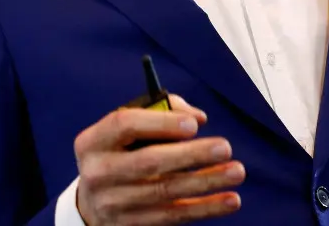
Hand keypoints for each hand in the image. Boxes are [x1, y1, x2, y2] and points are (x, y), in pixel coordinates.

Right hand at [75, 94, 244, 224]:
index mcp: (93, 142)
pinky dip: (205, 208)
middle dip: (191, 155)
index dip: (161, 123)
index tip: (194, 125)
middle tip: (224, 147)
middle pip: (149, 162)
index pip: (125, 125)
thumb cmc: (121, 154)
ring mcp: (112, 204)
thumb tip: (198, 118)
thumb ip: (163, 112)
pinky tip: (229, 200)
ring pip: (166, 192)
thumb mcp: (127, 130)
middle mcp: (98, 173)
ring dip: (206, 182)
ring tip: (236, 171)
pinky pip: (173, 216)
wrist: (92, 203)